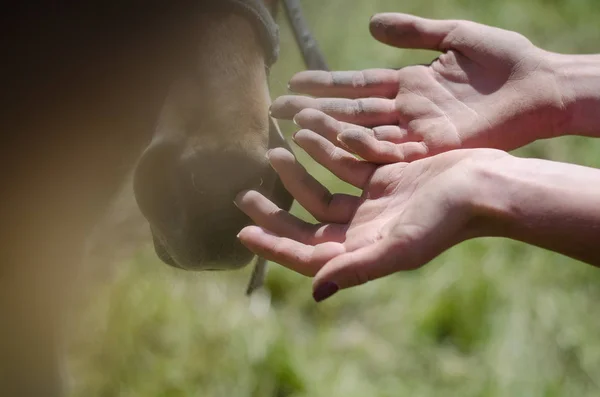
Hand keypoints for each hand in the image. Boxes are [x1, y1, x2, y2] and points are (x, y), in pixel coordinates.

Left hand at [234, 122, 507, 301]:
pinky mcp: (384, 176)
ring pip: (323, 189)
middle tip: (245, 195)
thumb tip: (316, 290)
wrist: (485, 184)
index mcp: (364, 251)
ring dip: (298, 174)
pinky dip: (326, 150)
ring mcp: (373, 203)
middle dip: (276, 211)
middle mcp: (364, 230)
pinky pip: (345, 163)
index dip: (275, 247)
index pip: (308, 254)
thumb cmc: (448, 219)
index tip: (243, 233)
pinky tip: (306, 133)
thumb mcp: (401, 246)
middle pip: (308, 223)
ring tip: (274, 152)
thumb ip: (356, 267)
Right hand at [270, 13, 567, 162]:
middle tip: (276, 109)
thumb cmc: (504, 60)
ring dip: (329, 130)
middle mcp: (406, 113)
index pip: (356, 84)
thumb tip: (370, 25)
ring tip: (295, 127)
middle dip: (313, 109)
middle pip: (350, 110)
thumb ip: (414, 32)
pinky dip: (363, 146)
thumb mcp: (455, 36)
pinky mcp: (432, 149)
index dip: (324, 82)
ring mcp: (417, 133)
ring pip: (363, 131)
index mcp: (410, 86)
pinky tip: (334, 141)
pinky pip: (391, 150)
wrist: (541, 86)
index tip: (292, 80)